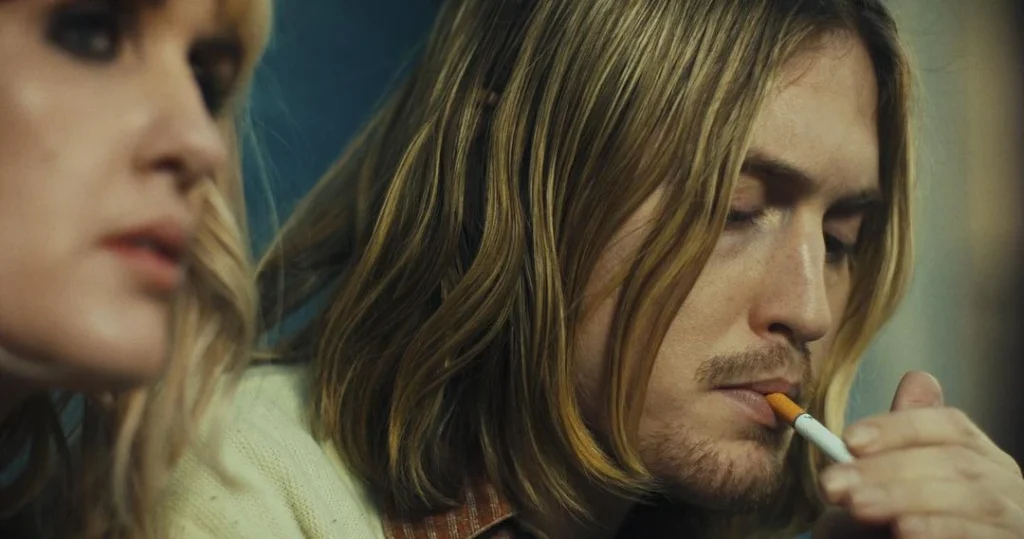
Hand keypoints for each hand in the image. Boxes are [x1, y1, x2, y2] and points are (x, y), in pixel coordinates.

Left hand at [812, 371, 1023, 537]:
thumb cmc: (887, 527)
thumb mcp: (884, 480)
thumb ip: (898, 440)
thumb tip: (918, 378)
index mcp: (977, 455)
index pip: (949, 425)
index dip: (898, 428)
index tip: (848, 440)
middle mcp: (1003, 484)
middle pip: (955, 462)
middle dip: (889, 468)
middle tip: (836, 483)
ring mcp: (1012, 520)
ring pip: (969, 498)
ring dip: (905, 498)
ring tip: (859, 505)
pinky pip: (980, 536)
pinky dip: (940, 530)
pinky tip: (903, 529)